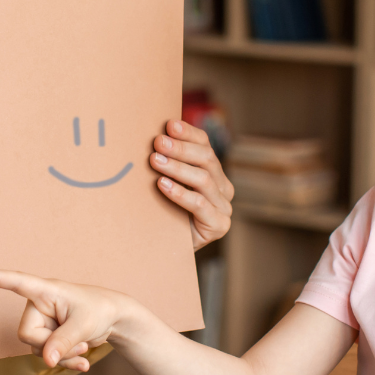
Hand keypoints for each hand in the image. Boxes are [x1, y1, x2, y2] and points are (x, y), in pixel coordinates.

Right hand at [0, 269, 141, 370]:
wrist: (113, 320)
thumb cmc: (99, 310)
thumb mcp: (84, 325)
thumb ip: (64, 342)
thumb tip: (46, 360)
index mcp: (46, 291)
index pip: (18, 283)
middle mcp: (38, 306)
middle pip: (27, 334)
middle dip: (52, 346)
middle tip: (79, 343)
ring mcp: (41, 323)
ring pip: (37, 349)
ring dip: (62, 356)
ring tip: (83, 347)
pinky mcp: (47, 338)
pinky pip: (46, 357)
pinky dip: (64, 362)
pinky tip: (82, 363)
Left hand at [151, 120, 233, 249]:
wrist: (164, 249)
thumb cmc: (163, 212)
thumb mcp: (166, 183)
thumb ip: (166, 161)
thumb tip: (150, 133)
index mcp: (214, 172)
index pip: (205, 145)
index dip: (188, 133)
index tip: (168, 124)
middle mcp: (223, 188)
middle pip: (206, 159)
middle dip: (180, 149)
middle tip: (158, 142)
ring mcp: (224, 207)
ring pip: (203, 179)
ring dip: (177, 168)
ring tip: (156, 161)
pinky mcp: (219, 226)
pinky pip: (200, 205)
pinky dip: (180, 193)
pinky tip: (162, 185)